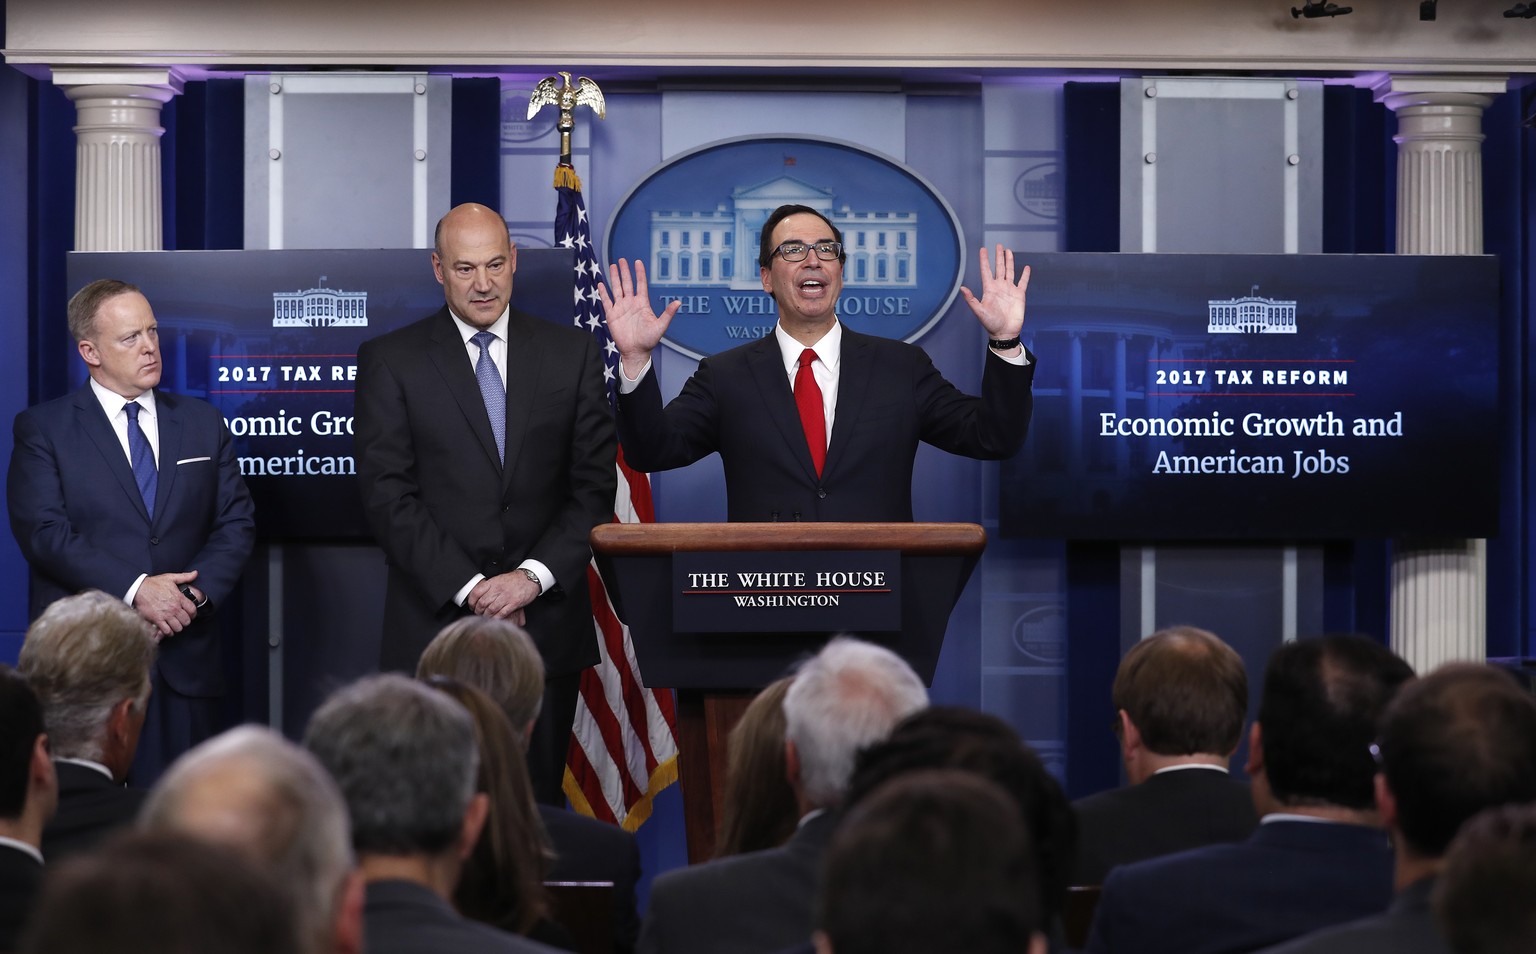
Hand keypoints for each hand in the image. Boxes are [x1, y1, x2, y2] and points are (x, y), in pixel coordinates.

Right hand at [133, 571, 199, 638]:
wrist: (138, 589)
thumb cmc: (154, 584)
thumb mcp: (170, 578)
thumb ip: (185, 577)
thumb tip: (195, 573)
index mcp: (179, 598)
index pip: (193, 610)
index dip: (193, 614)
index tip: (190, 615)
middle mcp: (174, 608)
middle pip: (186, 621)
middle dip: (185, 621)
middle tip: (181, 620)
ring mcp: (166, 615)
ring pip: (178, 627)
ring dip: (177, 627)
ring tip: (174, 624)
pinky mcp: (157, 620)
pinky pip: (167, 631)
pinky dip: (168, 632)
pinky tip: (167, 628)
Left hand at [467, 571, 539, 624]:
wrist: (530, 578)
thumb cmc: (515, 580)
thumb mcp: (500, 579)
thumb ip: (490, 586)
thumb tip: (479, 595)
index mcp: (493, 582)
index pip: (476, 592)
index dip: (472, 601)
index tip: (472, 606)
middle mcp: (498, 589)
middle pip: (482, 603)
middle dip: (479, 611)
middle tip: (479, 613)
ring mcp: (506, 596)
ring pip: (491, 609)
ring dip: (487, 616)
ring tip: (486, 617)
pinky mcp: (514, 603)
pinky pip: (502, 613)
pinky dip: (497, 618)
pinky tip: (495, 619)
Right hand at [598, 258, 681, 377]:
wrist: (636, 352)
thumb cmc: (649, 340)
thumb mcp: (660, 326)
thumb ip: (668, 314)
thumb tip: (678, 302)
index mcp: (642, 303)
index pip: (640, 284)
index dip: (639, 273)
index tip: (638, 261)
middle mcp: (631, 303)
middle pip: (627, 283)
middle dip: (624, 271)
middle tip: (622, 259)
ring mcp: (621, 308)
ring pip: (616, 289)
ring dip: (614, 277)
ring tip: (612, 266)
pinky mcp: (612, 315)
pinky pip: (607, 301)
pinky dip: (604, 293)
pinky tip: (601, 284)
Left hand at [959, 245, 1029, 345]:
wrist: (1005, 333)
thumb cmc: (991, 323)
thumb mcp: (979, 311)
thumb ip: (971, 299)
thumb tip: (962, 288)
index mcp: (989, 289)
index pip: (986, 271)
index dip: (984, 260)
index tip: (983, 249)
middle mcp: (999, 287)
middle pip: (999, 268)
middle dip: (998, 256)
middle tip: (998, 245)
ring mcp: (1009, 290)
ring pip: (1010, 271)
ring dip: (1009, 261)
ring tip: (1008, 251)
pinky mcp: (1019, 295)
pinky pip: (1023, 282)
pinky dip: (1025, 275)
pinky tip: (1026, 267)